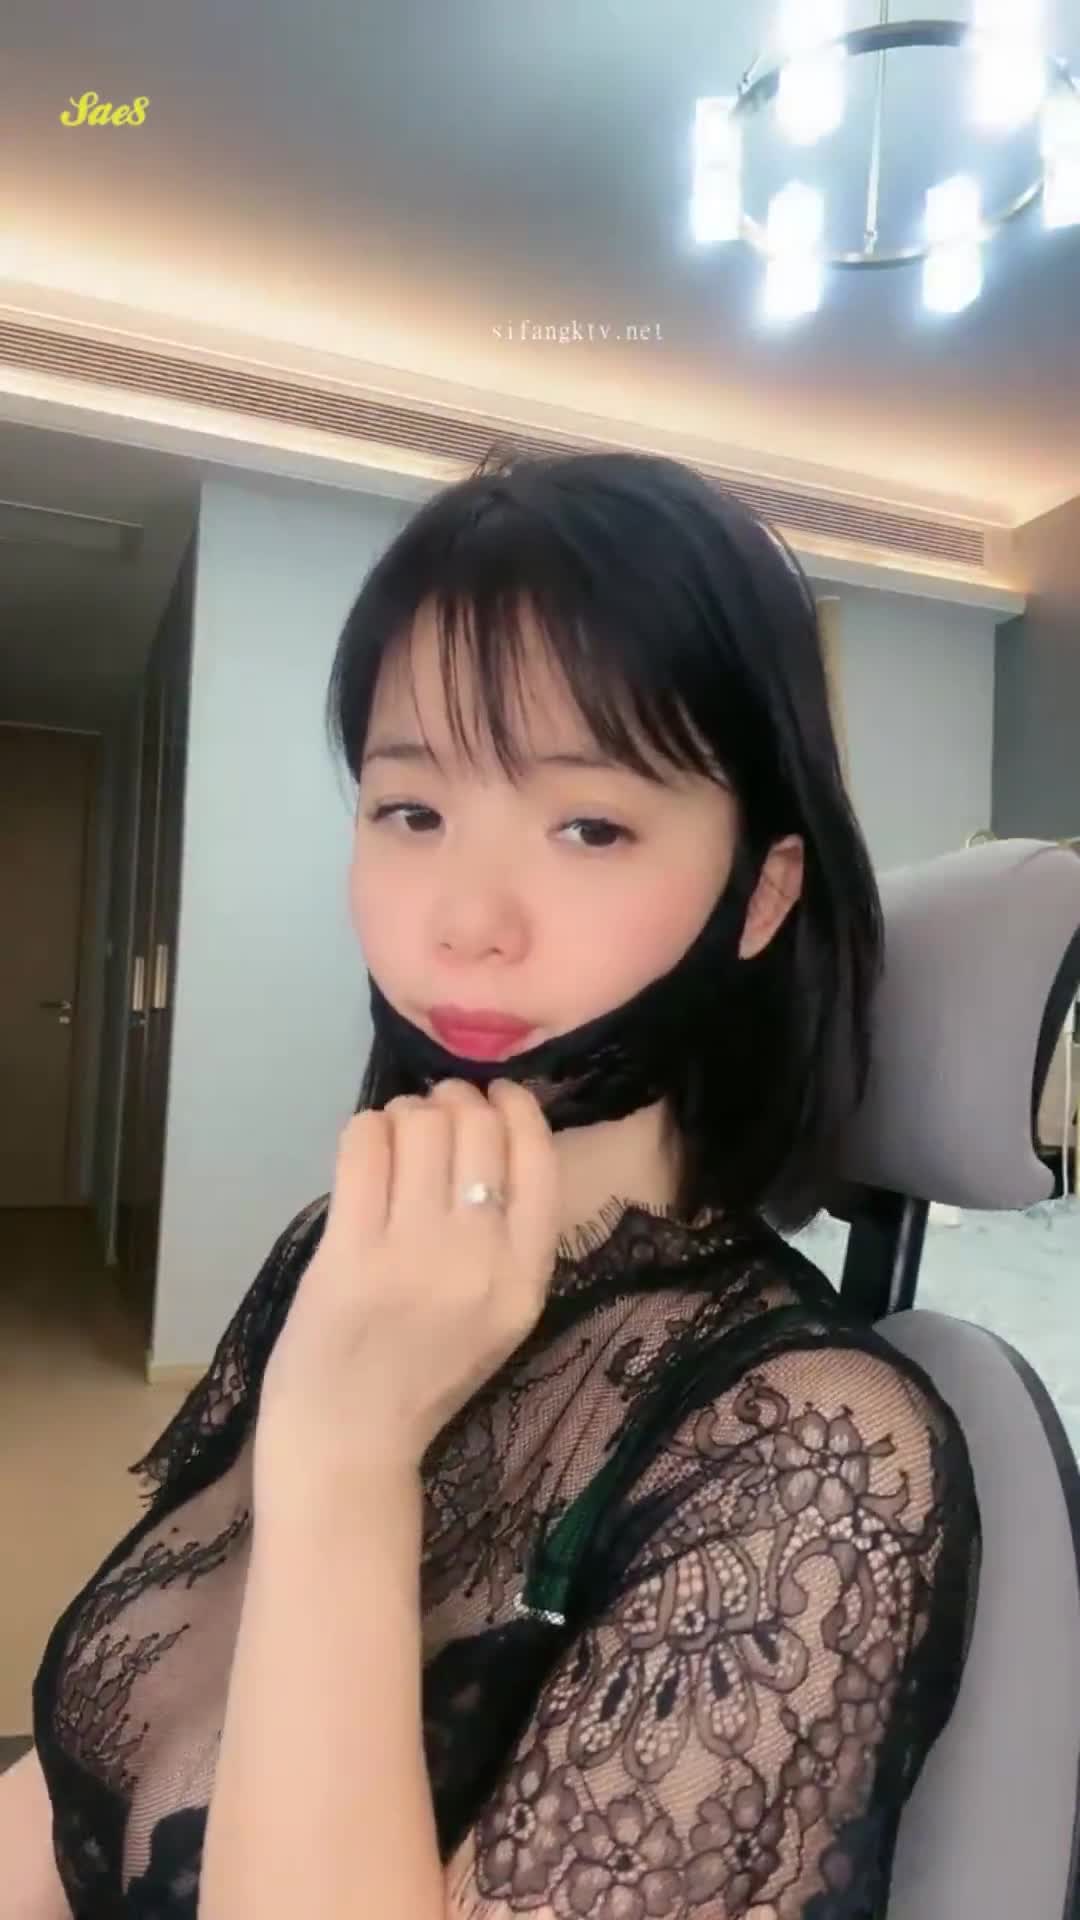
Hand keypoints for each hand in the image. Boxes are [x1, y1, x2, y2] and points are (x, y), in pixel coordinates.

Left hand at [254, 1079, 560, 1513]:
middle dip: (455, 1100)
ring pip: (421, 1124)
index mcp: (526, 1279)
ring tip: (397, 1132)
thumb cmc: (424, 1377)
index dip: (517, 1108)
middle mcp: (479, 1259)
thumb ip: (508, 1239)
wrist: (350, 1440)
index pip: (538, 1158)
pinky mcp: (350, 1251)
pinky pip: (364, 1146)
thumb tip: (495, 1132)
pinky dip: (365, 1128)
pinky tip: (365, 1146)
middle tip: (435, 1110)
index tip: (496, 1095)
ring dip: (407, 1112)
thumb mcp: (500, 1316)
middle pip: (478, 1127)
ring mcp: (413, 1254)